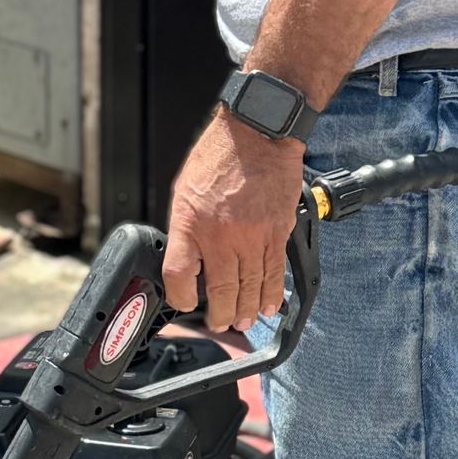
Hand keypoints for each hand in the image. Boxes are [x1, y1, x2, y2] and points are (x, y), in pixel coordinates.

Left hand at [164, 111, 306, 333]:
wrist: (258, 134)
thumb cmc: (219, 155)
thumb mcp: (184, 190)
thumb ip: (185, 227)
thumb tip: (189, 257)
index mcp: (191, 223)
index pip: (179, 275)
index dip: (180, 298)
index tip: (184, 304)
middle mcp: (222, 236)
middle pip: (220, 291)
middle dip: (220, 315)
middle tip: (220, 324)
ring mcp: (253, 237)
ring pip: (251, 288)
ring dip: (247, 311)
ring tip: (243, 322)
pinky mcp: (278, 233)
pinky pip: (275, 272)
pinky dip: (272, 294)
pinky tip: (269, 306)